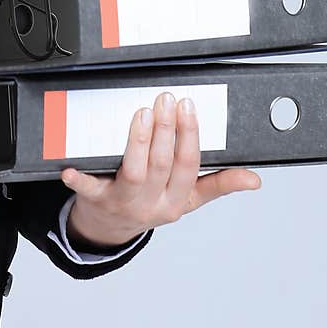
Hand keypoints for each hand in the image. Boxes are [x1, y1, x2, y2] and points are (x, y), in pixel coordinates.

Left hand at [60, 92, 261, 247]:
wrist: (109, 229)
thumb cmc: (150, 203)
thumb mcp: (187, 199)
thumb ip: (218, 184)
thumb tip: (254, 179)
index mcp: (177, 201)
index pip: (189, 166)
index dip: (190, 136)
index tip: (189, 106)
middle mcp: (152, 203)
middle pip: (163, 165)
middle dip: (167, 130)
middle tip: (166, 99)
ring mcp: (123, 202)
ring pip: (135, 172)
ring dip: (139, 142)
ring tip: (142, 114)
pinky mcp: (96, 199)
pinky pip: (88, 188)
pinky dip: (79, 178)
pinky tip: (71, 166)